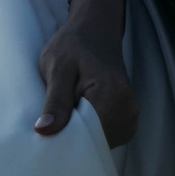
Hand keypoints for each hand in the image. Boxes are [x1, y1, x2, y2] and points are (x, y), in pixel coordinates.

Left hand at [35, 0, 138, 146]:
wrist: (95, 31)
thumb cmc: (73, 45)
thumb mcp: (57, 67)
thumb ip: (54, 100)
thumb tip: (44, 131)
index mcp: (114, 98)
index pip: (88, 138)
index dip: (65, 139)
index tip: (45, 134)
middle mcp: (129, 112)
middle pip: (95, 143)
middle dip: (72, 138)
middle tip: (49, 122)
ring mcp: (130, 118)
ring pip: (99, 142)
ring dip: (80, 134)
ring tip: (64, 113)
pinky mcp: (125, 120)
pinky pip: (103, 136)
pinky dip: (88, 131)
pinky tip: (75, 115)